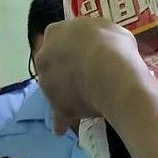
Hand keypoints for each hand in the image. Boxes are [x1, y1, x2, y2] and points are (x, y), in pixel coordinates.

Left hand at [34, 18, 149, 132]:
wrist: (111, 74)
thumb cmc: (113, 46)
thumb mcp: (111, 30)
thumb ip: (99, 38)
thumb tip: (103, 45)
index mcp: (55, 32)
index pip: (59, 37)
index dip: (74, 46)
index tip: (87, 51)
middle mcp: (45, 56)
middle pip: (53, 64)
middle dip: (65, 70)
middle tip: (86, 75)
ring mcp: (47, 82)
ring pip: (54, 89)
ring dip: (65, 94)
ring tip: (84, 101)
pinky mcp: (56, 106)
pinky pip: (59, 115)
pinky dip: (62, 120)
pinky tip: (65, 127)